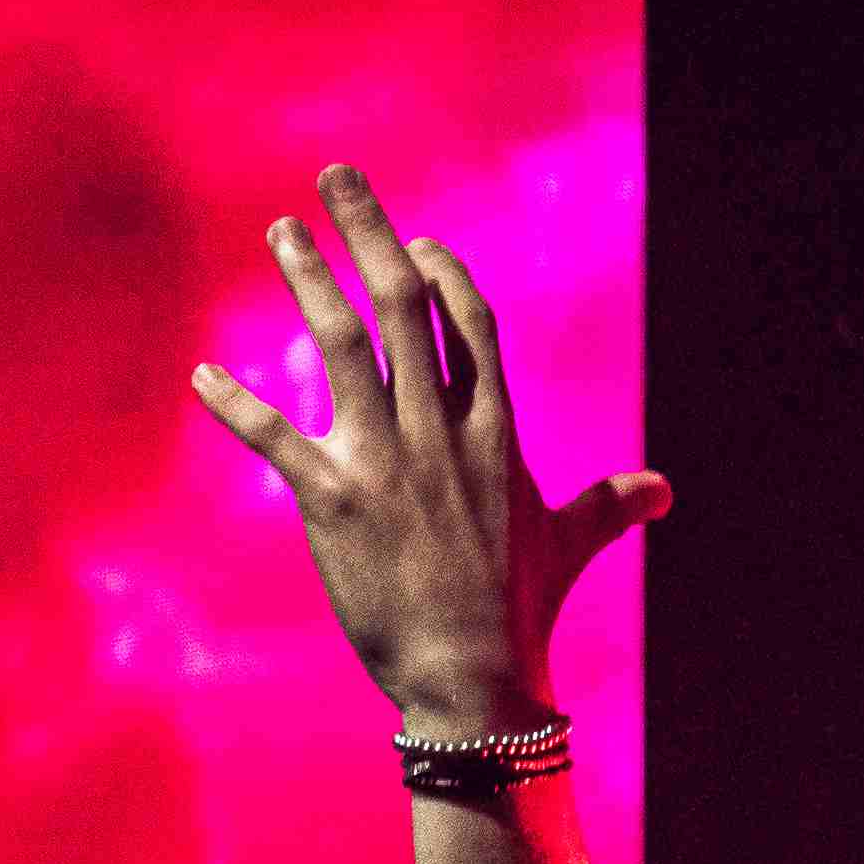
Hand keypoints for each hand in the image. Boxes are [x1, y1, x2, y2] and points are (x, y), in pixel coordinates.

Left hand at [192, 160, 666, 731]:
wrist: (475, 685)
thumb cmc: (522, 617)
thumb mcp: (569, 544)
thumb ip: (607, 504)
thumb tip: (662, 492)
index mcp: (494, 430)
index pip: (469, 322)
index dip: (440, 272)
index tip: (414, 241)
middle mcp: (440, 430)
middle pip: (402, 303)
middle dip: (367, 231)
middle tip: (334, 178)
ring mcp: (386, 462)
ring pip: (342, 343)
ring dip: (308, 279)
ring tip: (283, 232)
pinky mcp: (334, 503)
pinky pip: (275, 438)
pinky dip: (236, 404)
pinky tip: (202, 375)